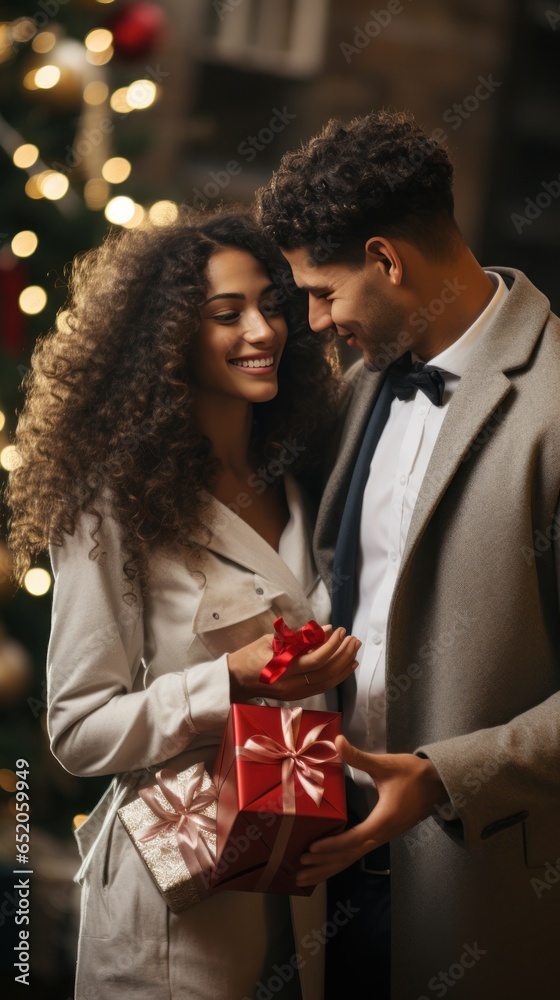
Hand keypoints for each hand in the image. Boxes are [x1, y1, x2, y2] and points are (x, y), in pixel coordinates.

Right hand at [227, 625, 359, 701]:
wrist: (235, 680)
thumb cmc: (249, 656)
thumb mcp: (270, 640)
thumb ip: (299, 637)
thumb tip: (325, 630)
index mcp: (282, 668)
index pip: (315, 659)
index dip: (331, 645)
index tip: (340, 631)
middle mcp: (291, 684)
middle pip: (325, 672)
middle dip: (343, 654)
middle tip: (353, 639)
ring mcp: (294, 693)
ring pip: (327, 682)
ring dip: (344, 665)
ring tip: (354, 650)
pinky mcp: (296, 696)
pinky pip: (322, 687)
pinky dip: (337, 676)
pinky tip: (347, 666)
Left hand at [296, 735, 449, 884]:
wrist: (437, 784)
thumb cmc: (412, 774)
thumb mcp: (385, 764)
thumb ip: (359, 757)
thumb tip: (337, 740)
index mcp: (383, 820)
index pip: (354, 838)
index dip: (332, 844)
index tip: (312, 848)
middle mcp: (382, 834)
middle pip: (350, 856)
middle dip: (324, 865)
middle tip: (298, 873)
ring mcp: (382, 838)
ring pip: (353, 858)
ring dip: (329, 868)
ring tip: (305, 878)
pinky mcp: (381, 836)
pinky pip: (357, 853)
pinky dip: (339, 861)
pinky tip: (326, 865)